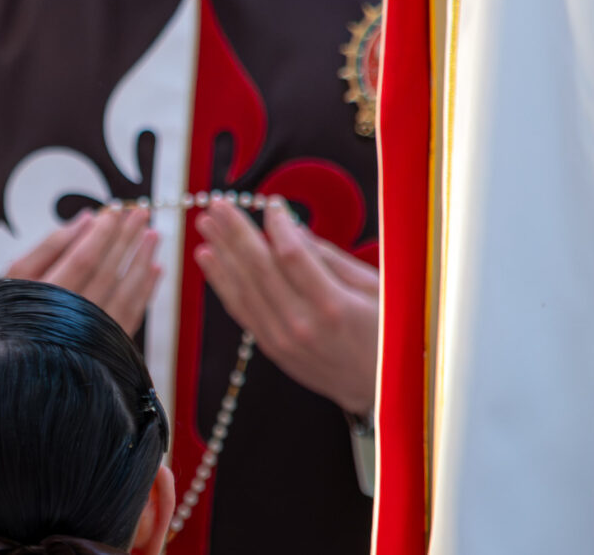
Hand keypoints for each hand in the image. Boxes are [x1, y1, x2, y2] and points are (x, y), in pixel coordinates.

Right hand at [4, 206, 160, 334]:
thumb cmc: (10, 312)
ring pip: (125, 295)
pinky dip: (146, 291)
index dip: (103, 233)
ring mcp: (93, 338)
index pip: (83, 259)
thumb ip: (49, 246)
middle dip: (126, 239)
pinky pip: (132, 316)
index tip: (116, 209)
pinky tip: (154, 269)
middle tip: (141, 212)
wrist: (15, 368)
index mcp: (46, 300)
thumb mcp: (16, 276)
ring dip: (142, 262)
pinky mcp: (107, 349)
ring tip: (153, 234)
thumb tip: (86, 218)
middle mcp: (72, 322)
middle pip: (108, 273)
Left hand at [194, 199, 379, 416]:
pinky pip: (241, 310)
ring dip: (221, 252)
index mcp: (333, 306)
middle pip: (259, 269)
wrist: (380, 391)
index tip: (271, 202)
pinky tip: (209, 259)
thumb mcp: (375, 290)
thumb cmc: (387, 334)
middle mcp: (302, 324)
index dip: (277, 225)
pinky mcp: (272, 349)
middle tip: (217, 203)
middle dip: (235, 231)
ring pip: (243, 288)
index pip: (292, 255)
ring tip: (205, 223)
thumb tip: (293, 229)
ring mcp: (283, 340)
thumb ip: (331, 259)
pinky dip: (222, 282)